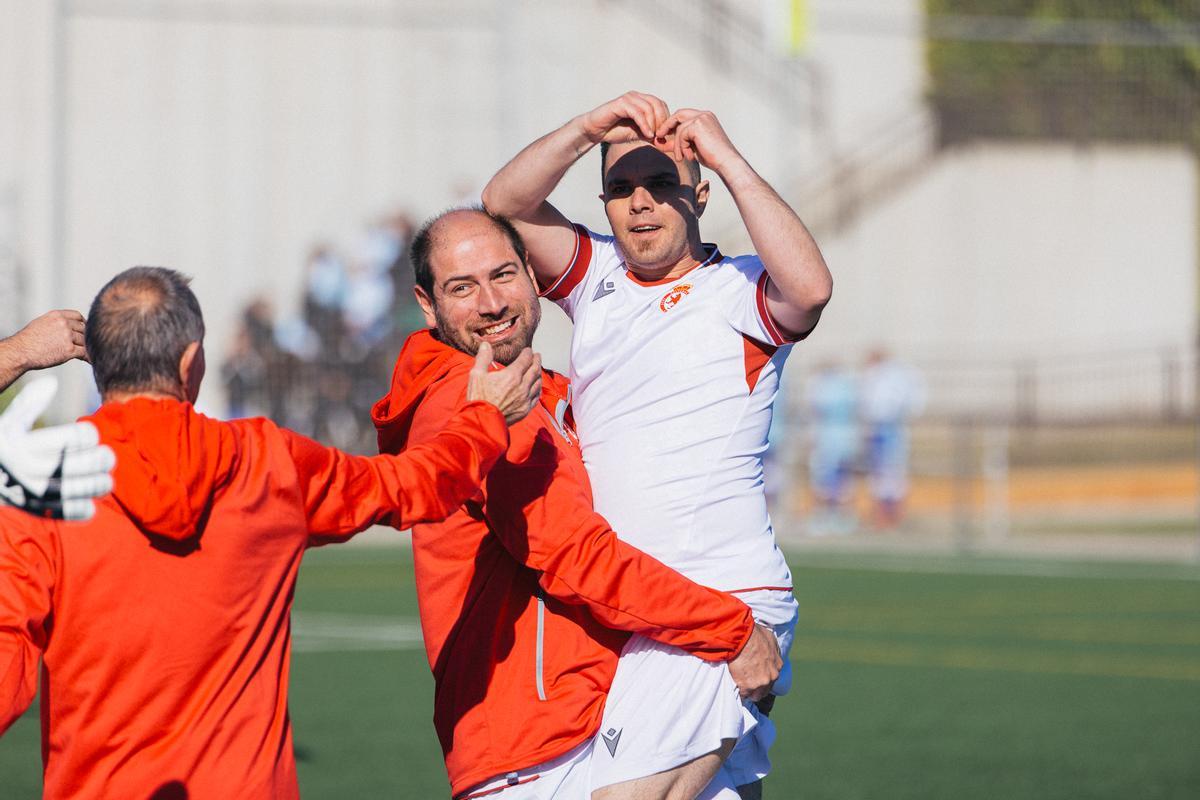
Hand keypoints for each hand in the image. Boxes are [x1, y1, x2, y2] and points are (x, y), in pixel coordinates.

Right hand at [0, 377, 115, 520]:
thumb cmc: (1, 446)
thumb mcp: (8, 425)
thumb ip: (28, 404)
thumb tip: (52, 383)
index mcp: (19, 444)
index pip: (65, 438)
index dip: (85, 435)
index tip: (91, 434)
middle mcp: (21, 469)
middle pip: (70, 465)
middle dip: (96, 461)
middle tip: (108, 457)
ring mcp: (25, 491)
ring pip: (67, 490)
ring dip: (93, 486)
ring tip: (107, 481)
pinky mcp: (28, 509)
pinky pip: (57, 512)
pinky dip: (77, 510)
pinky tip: (91, 505)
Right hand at [5, 309, 87, 369]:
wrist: (20, 352)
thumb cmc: (28, 340)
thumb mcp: (41, 323)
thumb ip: (56, 323)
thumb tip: (68, 326)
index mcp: (57, 316)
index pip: (77, 316)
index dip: (83, 323)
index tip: (86, 329)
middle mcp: (63, 324)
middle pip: (83, 329)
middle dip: (85, 337)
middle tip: (87, 344)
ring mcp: (67, 336)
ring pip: (85, 341)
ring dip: (87, 347)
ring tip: (90, 353)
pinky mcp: (69, 350)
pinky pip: (85, 353)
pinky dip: (89, 357)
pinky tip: (92, 360)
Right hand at [466, 342, 541, 425]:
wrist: (482, 422)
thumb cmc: (479, 398)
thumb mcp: (476, 375)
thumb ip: (483, 358)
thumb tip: (486, 345)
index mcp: (512, 376)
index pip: (525, 360)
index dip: (528, 353)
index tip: (528, 350)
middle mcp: (522, 386)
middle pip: (535, 369)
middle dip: (537, 361)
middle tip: (537, 356)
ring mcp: (525, 399)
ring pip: (538, 383)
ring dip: (539, 374)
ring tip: (538, 369)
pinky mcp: (525, 409)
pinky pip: (536, 396)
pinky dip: (538, 388)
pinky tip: (537, 387)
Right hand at [580, 91, 670, 144]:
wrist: (595, 131)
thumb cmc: (615, 131)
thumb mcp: (638, 134)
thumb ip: (651, 135)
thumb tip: (667, 142)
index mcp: (641, 100)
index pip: (661, 105)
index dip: (666, 119)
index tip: (665, 135)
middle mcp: (636, 96)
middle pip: (657, 104)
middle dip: (662, 121)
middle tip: (661, 136)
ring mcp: (628, 98)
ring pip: (648, 108)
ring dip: (654, 124)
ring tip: (653, 137)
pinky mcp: (620, 103)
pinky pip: (637, 113)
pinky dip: (645, 124)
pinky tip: (647, 135)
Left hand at [655, 109, 742, 174]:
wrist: (726, 162)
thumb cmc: (712, 157)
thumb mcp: (691, 147)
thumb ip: (677, 142)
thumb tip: (658, 141)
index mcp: (705, 117)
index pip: (683, 116)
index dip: (672, 124)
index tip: (662, 135)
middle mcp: (704, 114)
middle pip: (679, 114)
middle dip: (667, 125)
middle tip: (659, 137)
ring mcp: (702, 118)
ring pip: (679, 129)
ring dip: (677, 145)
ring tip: (681, 157)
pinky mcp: (698, 125)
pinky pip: (681, 134)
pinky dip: (681, 147)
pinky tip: (689, 156)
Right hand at [727, 623, 781, 701]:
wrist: (742, 637)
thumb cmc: (753, 634)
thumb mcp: (769, 638)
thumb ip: (772, 649)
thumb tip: (770, 651)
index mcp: (778, 665)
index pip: (772, 677)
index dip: (762, 677)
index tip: (755, 675)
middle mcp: (772, 676)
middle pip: (765, 689)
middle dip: (757, 688)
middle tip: (747, 682)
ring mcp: (760, 683)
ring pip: (755, 695)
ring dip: (749, 692)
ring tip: (740, 685)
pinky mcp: (747, 686)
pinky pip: (743, 694)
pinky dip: (738, 691)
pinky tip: (734, 685)